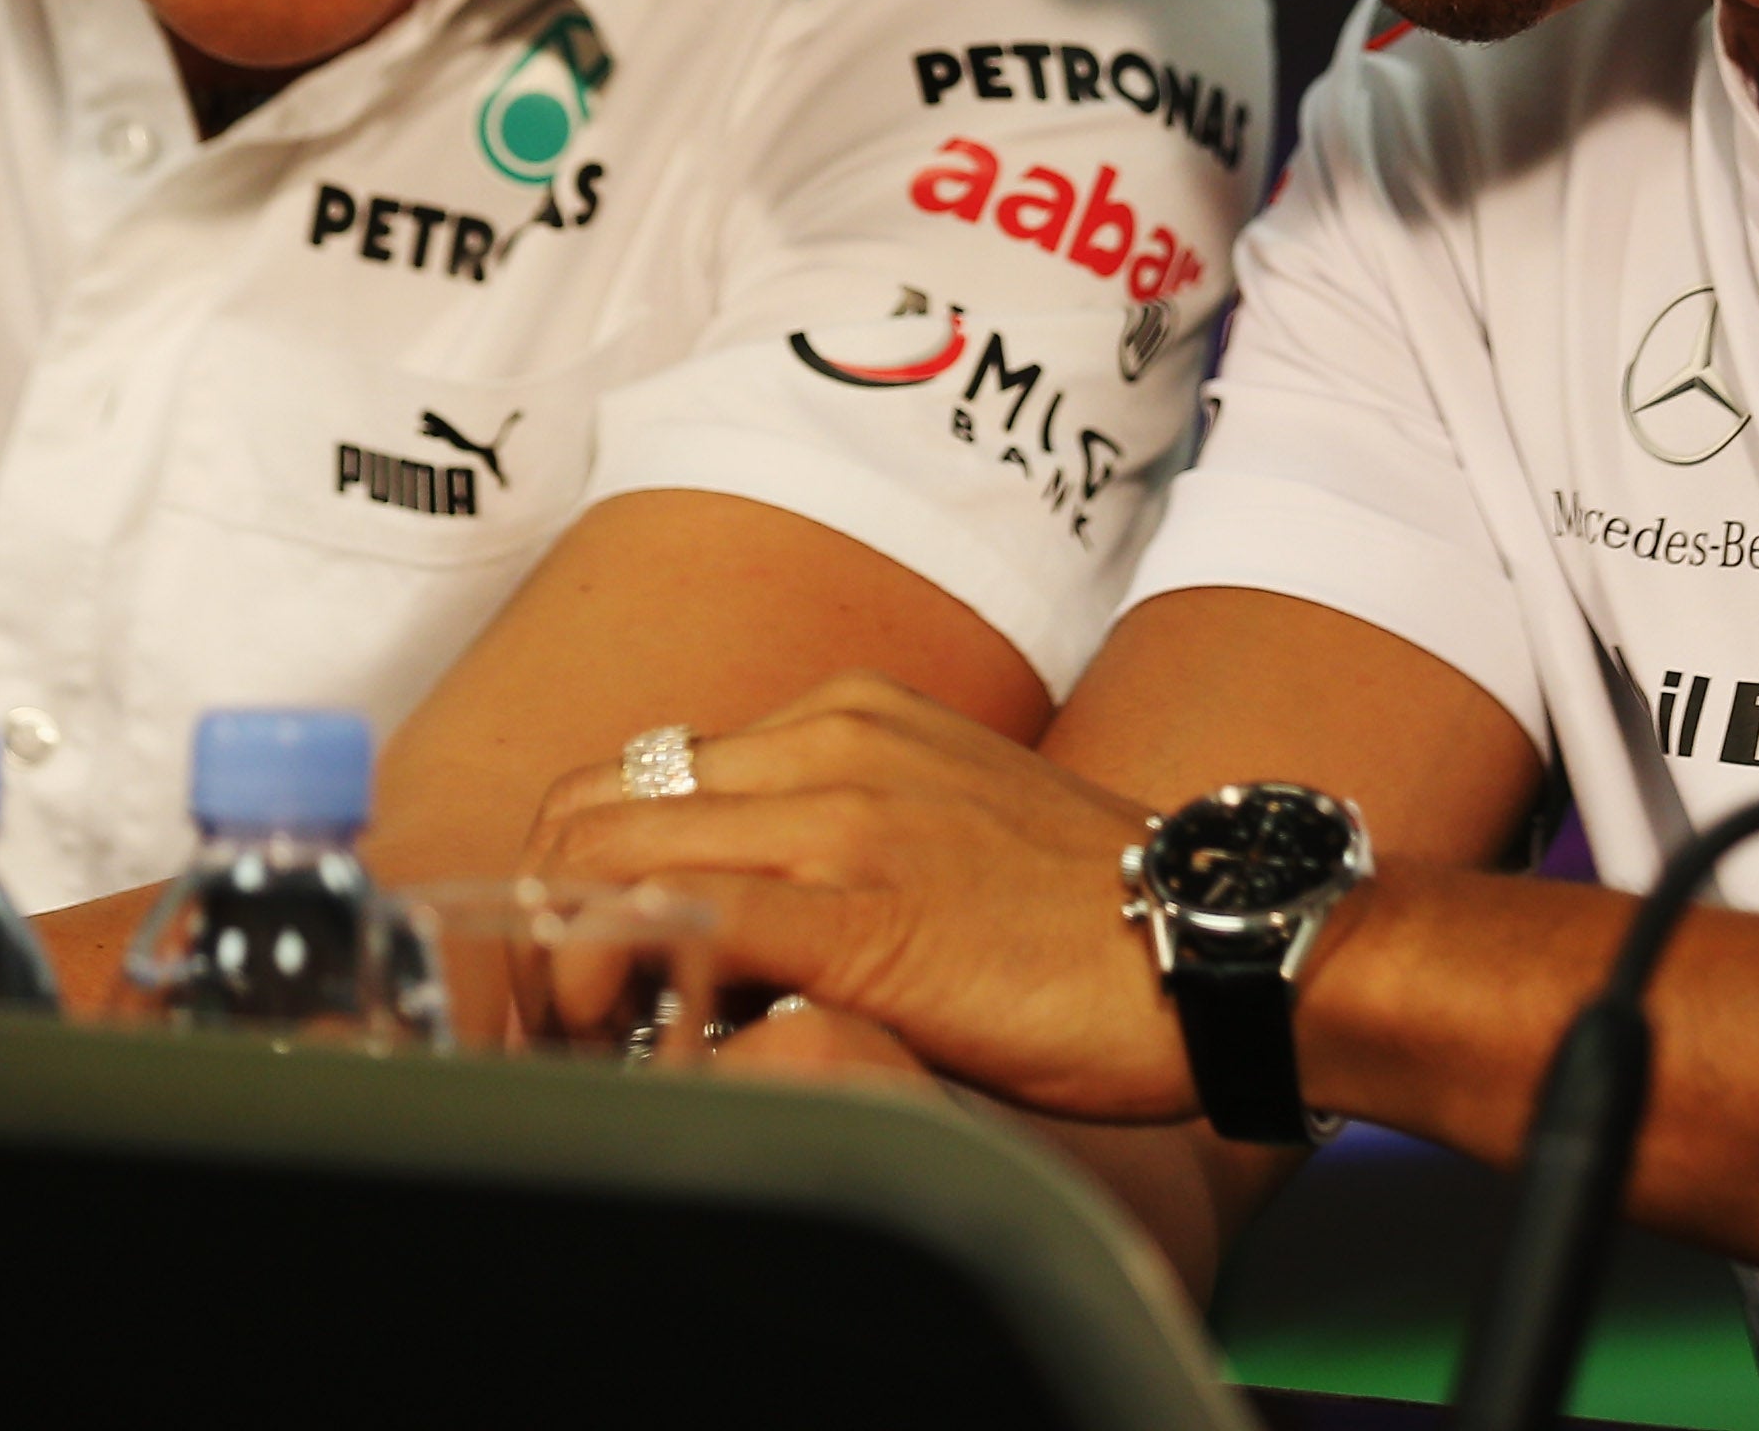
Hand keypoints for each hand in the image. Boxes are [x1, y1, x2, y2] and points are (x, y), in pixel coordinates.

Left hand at [528, 671, 1195, 1122]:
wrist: (1218, 943)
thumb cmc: (1094, 918)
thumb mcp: (948, 829)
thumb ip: (841, 845)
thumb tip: (734, 930)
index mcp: (846, 714)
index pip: (639, 778)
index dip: (578, 879)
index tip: (580, 968)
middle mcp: (829, 738)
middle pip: (592, 809)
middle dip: (540, 921)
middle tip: (556, 1020)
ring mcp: (842, 816)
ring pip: (607, 856)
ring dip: (563, 962)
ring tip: (588, 1044)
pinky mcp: (862, 910)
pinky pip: (680, 924)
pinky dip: (624, 985)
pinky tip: (637, 1041)